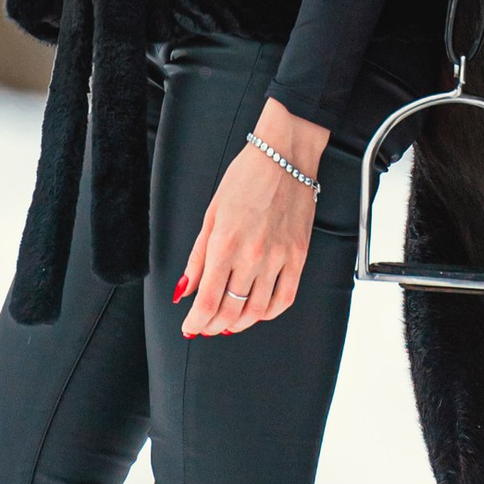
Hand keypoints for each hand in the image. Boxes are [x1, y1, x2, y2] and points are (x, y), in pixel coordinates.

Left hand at [176, 102, 330, 336]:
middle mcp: (252, 255)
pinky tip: (257, 312)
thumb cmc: (245, 177)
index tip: (189, 326)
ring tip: (227, 323)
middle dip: (213, 326)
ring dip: (239, 324)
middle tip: (204, 328)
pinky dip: (269, 313)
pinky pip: (285, 297)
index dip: (196, 321)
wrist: (284, 156)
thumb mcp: (211, 214)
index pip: (208, 300)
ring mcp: (279, 257)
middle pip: (231, 311)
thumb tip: (184, 289)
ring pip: (258, 310)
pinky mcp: (298, 256)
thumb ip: (197, 257)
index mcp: (225, 244)